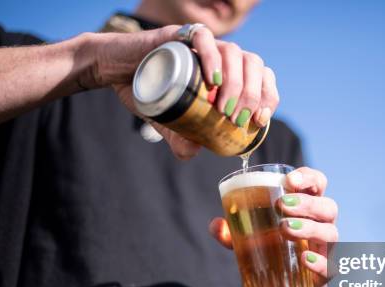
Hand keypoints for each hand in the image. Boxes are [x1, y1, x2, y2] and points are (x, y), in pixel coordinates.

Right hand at [79, 26, 278, 159]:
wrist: (116, 72)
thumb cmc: (149, 93)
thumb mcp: (169, 122)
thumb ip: (181, 138)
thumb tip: (192, 153)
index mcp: (227, 72)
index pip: (262, 77)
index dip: (268, 96)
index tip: (260, 119)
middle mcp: (219, 55)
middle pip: (253, 65)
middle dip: (253, 95)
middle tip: (238, 120)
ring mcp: (201, 43)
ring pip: (234, 52)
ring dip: (236, 82)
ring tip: (223, 108)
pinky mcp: (179, 35)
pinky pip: (203, 36)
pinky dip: (212, 57)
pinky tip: (212, 79)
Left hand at [209, 167, 337, 286]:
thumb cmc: (269, 253)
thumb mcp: (248, 240)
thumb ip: (231, 231)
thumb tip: (217, 225)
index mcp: (307, 208)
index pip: (317, 184)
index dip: (309, 178)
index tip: (290, 180)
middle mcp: (322, 225)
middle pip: (328, 207)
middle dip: (307, 202)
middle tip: (282, 205)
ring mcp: (326, 249)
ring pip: (331, 232)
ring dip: (310, 227)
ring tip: (286, 228)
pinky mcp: (326, 273)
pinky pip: (331, 265)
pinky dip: (320, 262)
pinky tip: (304, 259)